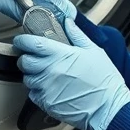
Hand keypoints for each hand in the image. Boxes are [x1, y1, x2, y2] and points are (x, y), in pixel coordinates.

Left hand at [14, 18, 129, 129]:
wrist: (108, 108)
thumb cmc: (104, 80)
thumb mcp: (94, 51)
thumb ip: (77, 35)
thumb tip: (67, 22)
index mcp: (60, 54)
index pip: (31, 43)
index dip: (22, 40)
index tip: (22, 40)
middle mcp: (50, 71)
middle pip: (24, 62)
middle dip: (26, 58)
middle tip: (34, 58)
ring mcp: (47, 88)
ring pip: (27, 79)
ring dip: (32, 75)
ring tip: (46, 74)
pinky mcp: (47, 103)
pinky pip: (33, 94)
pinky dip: (38, 90)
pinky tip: (51, 88)